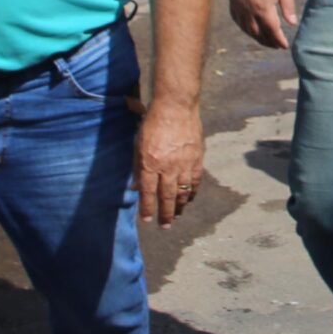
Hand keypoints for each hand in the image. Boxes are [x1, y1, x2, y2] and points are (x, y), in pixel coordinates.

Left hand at [137, 100, 205, 226]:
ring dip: (180, 206)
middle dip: (166, 214)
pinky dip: (192, 192)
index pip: (148, 193)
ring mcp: (184, 163)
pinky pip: (195, 181)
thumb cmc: (152, 124)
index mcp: (150, 163)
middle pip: (167, 197)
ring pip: (183, 192)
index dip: (147, 208)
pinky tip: (189, 198)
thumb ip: (138, 168)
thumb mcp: (138, 145)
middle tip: (165, 226)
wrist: (176, 107)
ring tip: (177, 215)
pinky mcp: (197, 158)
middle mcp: (168, 167)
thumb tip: (136, 187)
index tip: (146, 219)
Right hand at [227, 0, 299, 49]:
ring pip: (247, 29)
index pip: (272, 30)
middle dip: (268, 41)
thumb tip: (292, 23)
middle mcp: (249, 10)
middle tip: (276, 45)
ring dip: (257, 37)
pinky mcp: (232, 2)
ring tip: (266, 40)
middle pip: (258, 33)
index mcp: (263, 7)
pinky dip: (245, 29)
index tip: (284, 46)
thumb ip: (288, 6)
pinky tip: (251, 29)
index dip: (279, 40)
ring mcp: (238, 6)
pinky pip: (238, 21)